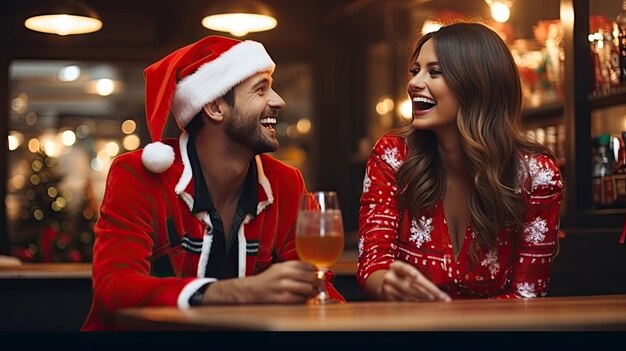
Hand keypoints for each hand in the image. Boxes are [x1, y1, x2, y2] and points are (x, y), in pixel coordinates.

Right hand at [202, 260, 319, 303]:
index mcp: (285, 265)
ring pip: (308, 289)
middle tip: (316, 285)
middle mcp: (284, 274)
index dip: (317, 271)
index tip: (318, 274)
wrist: (251, 291)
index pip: (309, 265)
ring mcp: (283, 287)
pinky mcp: (282, 299)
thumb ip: (296, 267)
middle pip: (311, 277)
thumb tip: (315, 272)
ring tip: (305, 292)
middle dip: (316, 282)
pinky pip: (301, 300)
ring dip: (310, 292)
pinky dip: (303, 300)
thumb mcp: (280, 268)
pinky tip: (299, 297)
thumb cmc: (267, 280)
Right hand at [378, 261, 450, 301]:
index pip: (403, 268)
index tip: (415, 275)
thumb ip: (422, 281)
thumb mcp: (410, 275)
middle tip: (437, 296)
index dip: (409, 271)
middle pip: (408, 285)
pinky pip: (402, 302)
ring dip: (421, 299)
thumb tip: (442, 294)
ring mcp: (387, 288)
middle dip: (425, 291)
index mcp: (396, 266)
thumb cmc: (404, 278)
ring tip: (432, 300)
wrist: (386, 284)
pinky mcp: (387, 298)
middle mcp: (390, 276)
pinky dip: (413, 304)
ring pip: (406, 296)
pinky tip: (422, 305)